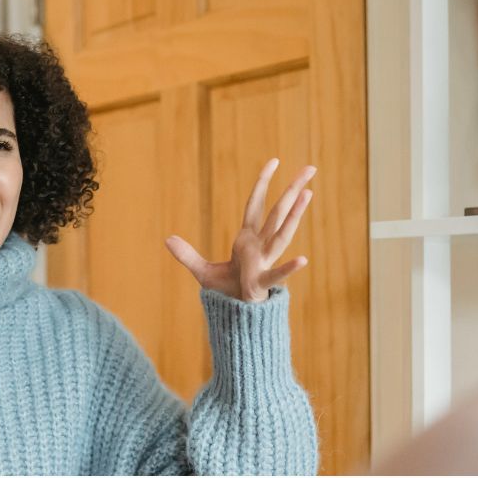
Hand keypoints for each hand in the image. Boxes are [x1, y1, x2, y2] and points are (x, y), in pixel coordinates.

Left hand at [166, 158, 314, 302]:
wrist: (235, 316)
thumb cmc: (226, 293)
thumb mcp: (202, 271)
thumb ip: (187, 255)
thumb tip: (167, 239)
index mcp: (248, 240)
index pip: (256, 205)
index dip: (263, 183)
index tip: (274, 161)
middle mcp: (261, 246)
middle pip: (278, 212)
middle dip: (293, 189)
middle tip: (310, 168)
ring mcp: (264, 261)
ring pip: (282, 234)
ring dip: (295, 214)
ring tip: (308, 194)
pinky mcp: (261, 282)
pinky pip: (277, 274)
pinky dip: (288, 268)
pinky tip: (303, 260)